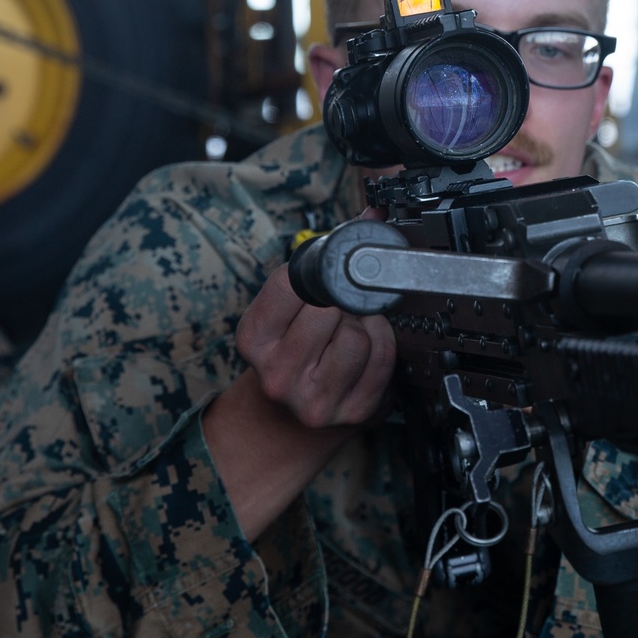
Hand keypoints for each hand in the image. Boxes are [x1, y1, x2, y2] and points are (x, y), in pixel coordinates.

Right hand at [202, 262, 395, 540]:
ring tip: (351, 328)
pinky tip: (367, 346)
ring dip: (364, 324)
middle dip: (341, 301)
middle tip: (339, 306)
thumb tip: (371, 214)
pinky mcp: (351, 412)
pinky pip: (382, 359)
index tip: (322, 278)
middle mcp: (278, 375)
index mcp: (254, 341)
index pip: (289, 286)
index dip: (315, 275)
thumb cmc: (288, 351)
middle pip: (327, 311)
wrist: (284, 423)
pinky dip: (382, 343)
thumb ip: (317, 263)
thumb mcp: (281, 311)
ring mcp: (314, 399)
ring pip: (358, 337)